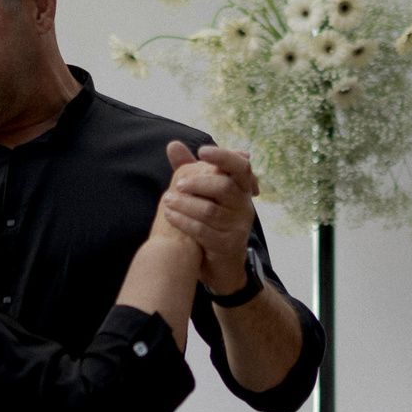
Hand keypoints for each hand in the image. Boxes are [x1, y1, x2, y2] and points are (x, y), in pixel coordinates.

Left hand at [160, 141, 259, 295]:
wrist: (222, 267)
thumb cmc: (212, 224)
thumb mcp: (204, 195)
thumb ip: (190, 170)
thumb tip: (173, 144)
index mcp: (242, 190)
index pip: (241, 166)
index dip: (223, 156)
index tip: (202, 151)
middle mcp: (245, 207)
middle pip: (224, 186)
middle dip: (198, 183)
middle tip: (177, 184)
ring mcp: (238, 227)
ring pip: (210, 210)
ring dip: (184, 204)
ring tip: (166, 200)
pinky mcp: (228, 245)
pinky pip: (202, 230)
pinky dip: (183, 221)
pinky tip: (169, 216)